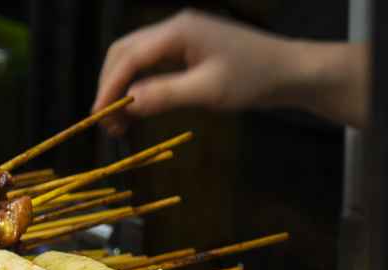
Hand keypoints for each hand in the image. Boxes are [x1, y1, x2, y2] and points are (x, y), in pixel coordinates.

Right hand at [94, 10, 307, 134]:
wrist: (290, 71)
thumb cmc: (254, 79)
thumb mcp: (208, 91)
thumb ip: (165, 95)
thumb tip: (126, 104)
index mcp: (178, 31)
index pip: (129, 57)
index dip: (109, 87)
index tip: (98, 117)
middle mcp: (174, 28)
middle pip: (125, 52)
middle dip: (110, 86)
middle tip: (108, 123)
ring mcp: (180, 37)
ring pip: (135, 58)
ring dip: (122, 87)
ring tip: (120, 122)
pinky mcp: (187, 50)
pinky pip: (152, 65)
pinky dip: (139, 86)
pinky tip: (138, 109)